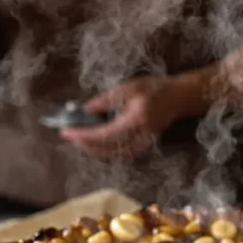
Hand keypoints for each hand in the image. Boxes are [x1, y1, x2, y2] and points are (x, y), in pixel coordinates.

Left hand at [59, 77, 182, 159]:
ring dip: (91, 148)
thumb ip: (106, 100)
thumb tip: (85, 110)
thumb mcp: (129, 88)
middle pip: (105, 149)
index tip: (66, 131)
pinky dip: (101, 149)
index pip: (104, 134)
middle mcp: (139, 138)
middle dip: (83, 143)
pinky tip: (92, 141)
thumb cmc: (154, 89)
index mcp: (136, 121)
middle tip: (67, 133)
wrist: (176, 99)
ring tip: (77, 136)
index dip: (83, 135)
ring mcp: (141, 146)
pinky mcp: (140, 148)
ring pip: (110, 154)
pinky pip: (116, 153)